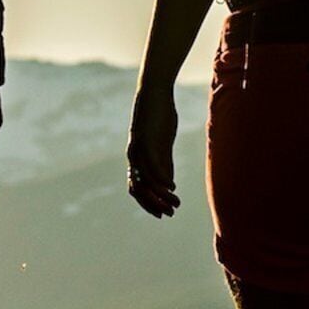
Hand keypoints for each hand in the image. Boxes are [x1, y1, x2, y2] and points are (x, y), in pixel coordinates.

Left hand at [125, 82, 182, 217]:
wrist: (155, 93)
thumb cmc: (160, 118)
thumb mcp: (162, 145)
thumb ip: (164, 164)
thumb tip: (168, 185)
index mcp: (136, 159)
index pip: (137, 189)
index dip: (148, 204)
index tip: (163, 214)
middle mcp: (133, 157)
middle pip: (138, 189)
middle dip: (153, 204)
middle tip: (169, 214)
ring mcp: (138, 149)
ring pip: (145, 181)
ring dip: (160, 195)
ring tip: (175, 203)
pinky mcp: (145, 141)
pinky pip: (152, 165)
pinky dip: (161, 179)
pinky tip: (172, 187)